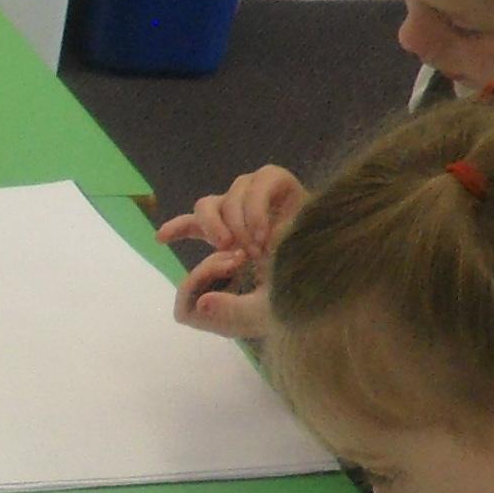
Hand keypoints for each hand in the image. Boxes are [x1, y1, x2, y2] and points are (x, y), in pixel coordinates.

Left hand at [156, 166, 305, 338]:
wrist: (333, 268)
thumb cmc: (298, 287)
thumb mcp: (258, 308)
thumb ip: (228, 310)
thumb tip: (202, 306)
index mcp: (231, 235)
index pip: (196, 223)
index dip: (178, 227)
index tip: (160, 238)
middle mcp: (241, 211)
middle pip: (205, 205)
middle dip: (210, 227)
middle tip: (227, 251)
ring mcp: (259, 194)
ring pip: (230, 194)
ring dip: (238, 225)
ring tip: (255, 251)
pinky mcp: (279, 182)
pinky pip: (258, 182)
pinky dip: (255, 211)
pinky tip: (263, 236)